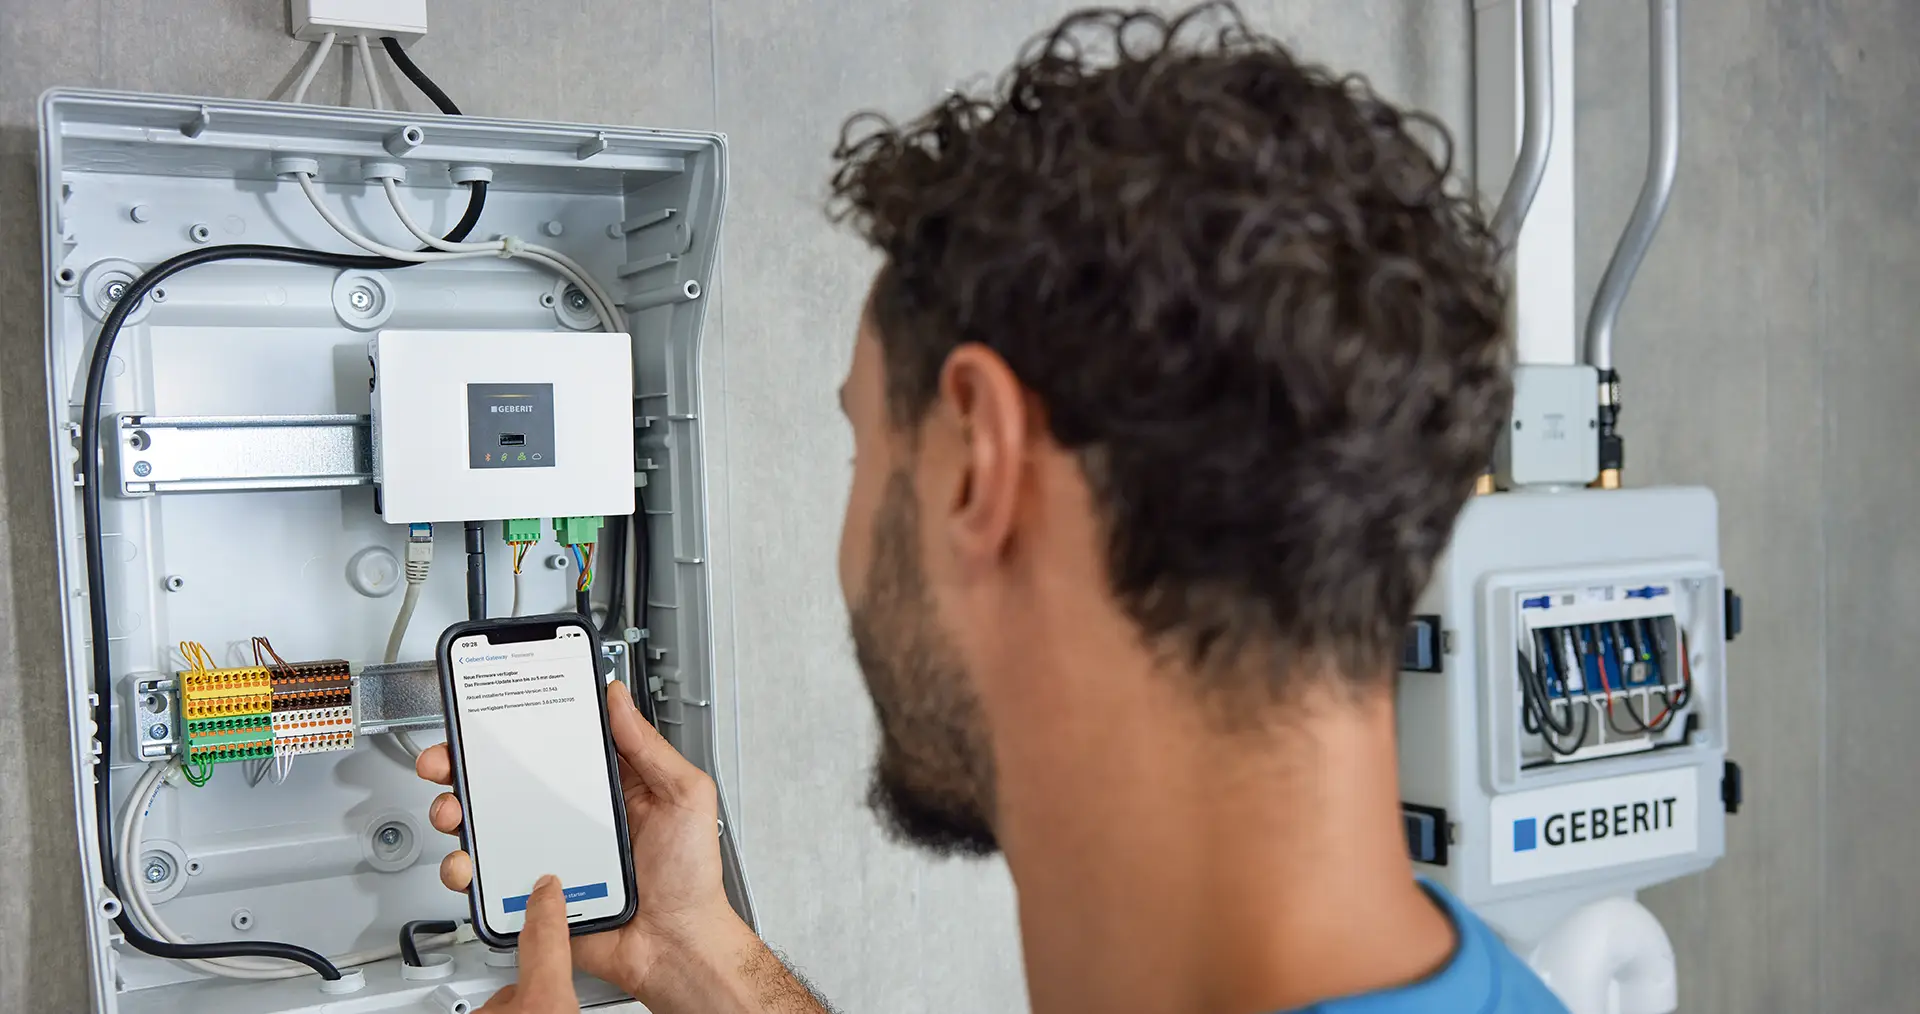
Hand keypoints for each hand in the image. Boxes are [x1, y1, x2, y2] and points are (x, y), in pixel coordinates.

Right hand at [420, 679, 746, 1004]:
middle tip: (447, 763)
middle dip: (465, 767)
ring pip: (485, 827)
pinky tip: (470, 863)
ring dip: (456, 814)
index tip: (485, 717)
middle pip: (505, 783)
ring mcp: (547, 854)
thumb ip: (650, 748)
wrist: (676, 946)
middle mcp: (569, 817)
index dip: (515, 731)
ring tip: (454, 813)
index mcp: (603, 789)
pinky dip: (466, 868)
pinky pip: (488, 877)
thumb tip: (618, 700)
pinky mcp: (533, 893)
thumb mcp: (684, 797)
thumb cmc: (690, 877)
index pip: (550, 748)